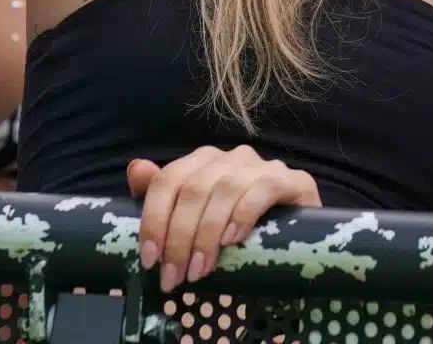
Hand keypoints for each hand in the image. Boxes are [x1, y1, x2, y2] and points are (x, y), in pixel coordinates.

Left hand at [127, 146, 320, 291]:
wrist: (296, 237)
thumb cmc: (239, 230)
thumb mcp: (196, 220)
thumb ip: (164, 195)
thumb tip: (136, 169)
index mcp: (203, 162)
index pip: (168, 179)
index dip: (153, 219)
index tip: (149, 259)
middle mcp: (231, 157)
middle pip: (193, 189)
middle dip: (179, 237)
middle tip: (174, 276)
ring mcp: (263, 165)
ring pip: (224, 189)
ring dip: (206, 234)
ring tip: (200, 270)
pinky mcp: (292, 180)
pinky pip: (261, 190)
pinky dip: (242, 215)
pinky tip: (233, 241)